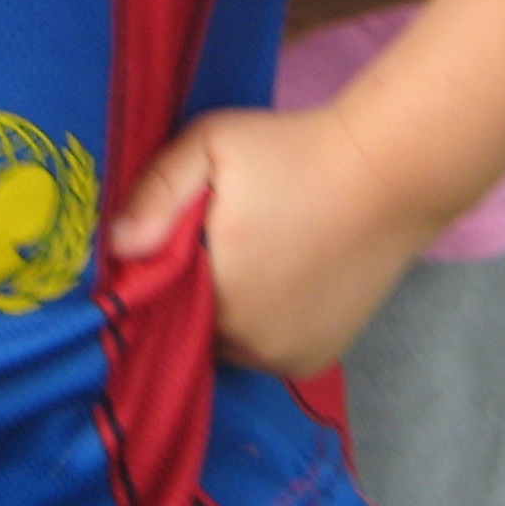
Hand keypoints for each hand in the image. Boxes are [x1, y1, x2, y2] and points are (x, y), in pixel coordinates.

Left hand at [110, 105, 437, 377]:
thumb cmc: (293, 152)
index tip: (183, 236)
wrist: (387, 172)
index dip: (164, 270)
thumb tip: (117, 245)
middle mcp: (250, 345)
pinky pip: (267, 352)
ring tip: (257, 256)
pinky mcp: (316, 361)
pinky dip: (264, 327)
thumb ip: (156, 191)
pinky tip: (282, 279)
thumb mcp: (211, 144)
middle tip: (223, 239)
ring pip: (230, 343)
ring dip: (230, 313)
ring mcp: (287, 360)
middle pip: (194, 326)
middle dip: (197, 290)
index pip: (160, 302)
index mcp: (216, 295)